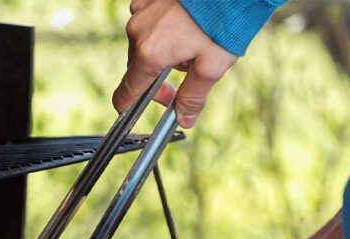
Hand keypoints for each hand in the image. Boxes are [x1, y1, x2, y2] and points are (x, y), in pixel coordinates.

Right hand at [112, 0, 238, 127]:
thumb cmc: (223, 21)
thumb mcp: (212, 66)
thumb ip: (194, 96)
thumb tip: (185, 118)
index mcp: (150, 53)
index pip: (126, 92)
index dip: (130, 107)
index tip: (137, 111)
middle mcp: (138, 31)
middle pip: (137, 68)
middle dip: (157, 79)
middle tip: (185, 77)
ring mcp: (141, 10)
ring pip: (144, 44)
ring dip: (161, 52)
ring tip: (192, 44)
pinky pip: (148, 22)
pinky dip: (162, 30)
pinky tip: (185, 26)